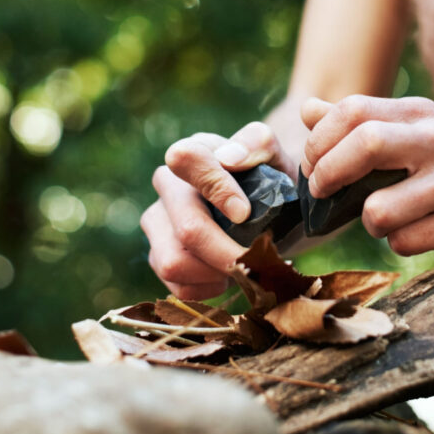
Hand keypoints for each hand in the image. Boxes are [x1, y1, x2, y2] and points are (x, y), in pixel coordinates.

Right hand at [141, 122, 297, 298]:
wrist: (271, 213)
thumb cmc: (272, 182)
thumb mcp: (275, 156)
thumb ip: (258, 143)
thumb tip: (229, 158)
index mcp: (194, 153)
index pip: (186, 160)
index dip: (216, 189)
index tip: (245, 213)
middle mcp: (167, 186)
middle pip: (187, 228)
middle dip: (228, 252)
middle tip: (259, 262)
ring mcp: (157, 223)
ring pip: (174, 263)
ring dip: (217, 273)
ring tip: (242, 266)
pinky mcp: (158, 256)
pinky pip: (177, 286)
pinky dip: (209, 289)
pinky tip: (226, 275)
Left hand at [300, 95, 433, 254]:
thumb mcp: (421, 130)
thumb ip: (365, 122)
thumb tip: (308, 110)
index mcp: (422, 114)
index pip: (353, 110)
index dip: (319, 141)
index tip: (313, 167)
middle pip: (366, 145)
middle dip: (329, 175)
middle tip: (323, 193)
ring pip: (380, 211)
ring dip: (371, 223)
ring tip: (388, 220)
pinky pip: (408, 242)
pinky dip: (402, 243)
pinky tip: (421, 233)